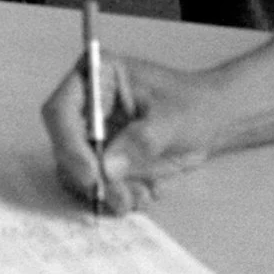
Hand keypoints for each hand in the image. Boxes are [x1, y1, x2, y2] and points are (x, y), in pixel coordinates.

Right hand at [43, 53, 224, 214]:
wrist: (212, 121)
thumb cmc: (194, 105)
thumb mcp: (174, 118)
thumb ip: (142, 139)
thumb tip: (108, 168)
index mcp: (99, 76)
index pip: (60, 111)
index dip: (69, 145)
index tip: (93, 175)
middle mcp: (86, 106)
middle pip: (64, 149)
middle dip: (91, 179)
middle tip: (120, 197)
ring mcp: (91, 136)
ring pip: (76, 175)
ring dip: (107, 192)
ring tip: (140, 194)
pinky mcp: (101, 162)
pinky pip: (95, 188)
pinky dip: (117, 197)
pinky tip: (144, 192)